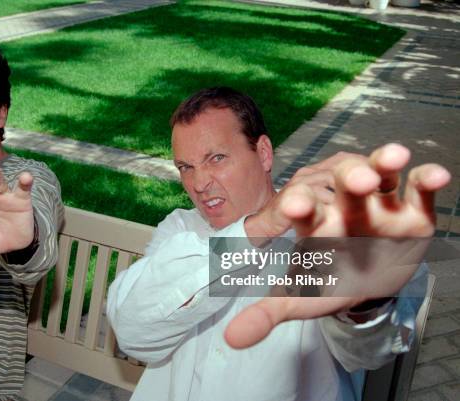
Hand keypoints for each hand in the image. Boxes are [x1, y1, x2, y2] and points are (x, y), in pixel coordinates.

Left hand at [226, 144, 449, 348]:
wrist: (366, 278)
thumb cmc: (328, 282)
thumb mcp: (300, 299)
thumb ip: (267, 314)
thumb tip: (232, 340)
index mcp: (314, 223)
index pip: (303, 209)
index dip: (299, 206)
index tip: (296, 205)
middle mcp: (344, 207)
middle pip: (344, 184)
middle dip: (350, 178)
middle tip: (358, 180)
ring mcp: (378, 205)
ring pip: (380, 175)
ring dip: (386, 164)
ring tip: (395, 156)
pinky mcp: (411, 210)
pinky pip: (419, 191)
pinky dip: (427, 181)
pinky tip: (437, 174)